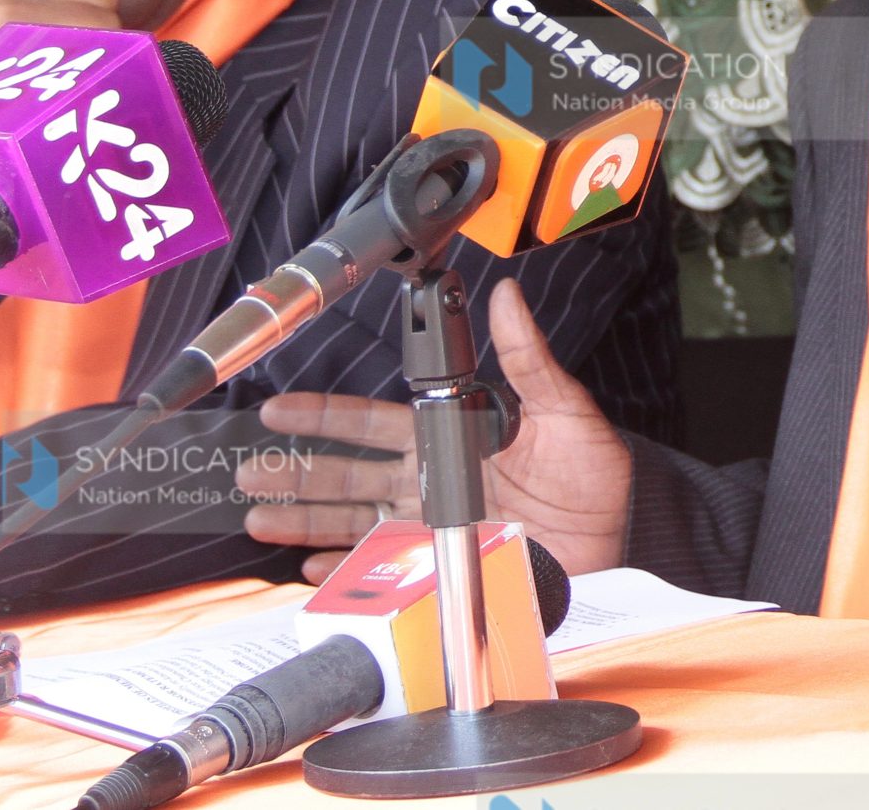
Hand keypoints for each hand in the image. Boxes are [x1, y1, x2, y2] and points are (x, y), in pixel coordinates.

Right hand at [0, 0, 120, 84]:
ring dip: (99, 48)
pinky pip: (93, 47)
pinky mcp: (17, 45)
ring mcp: (9, 10)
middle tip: (65, 52)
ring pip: (106, 21)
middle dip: (98, 23)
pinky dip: (92, 67)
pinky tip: (62, 81)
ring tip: (60, 67)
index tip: (73, 11)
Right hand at [241, 279, 632, 581]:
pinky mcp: (444, 567)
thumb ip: (528, 360)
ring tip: (259, 516)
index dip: (325, 416)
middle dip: (296, 471)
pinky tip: (310, 569)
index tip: (280, 409)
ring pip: (353, 521)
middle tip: (249, 470)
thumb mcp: (565, 411)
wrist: (619, 542)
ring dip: (304, 520)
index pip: (373, 422)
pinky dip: (345, 571)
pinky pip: (382, 571)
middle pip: (348, 474)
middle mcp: (431, 481)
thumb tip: (507, 298)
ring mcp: (432, 527)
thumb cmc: (596, 477)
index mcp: (451, 438)